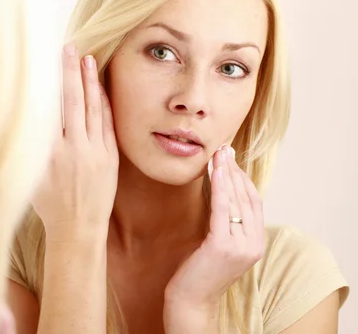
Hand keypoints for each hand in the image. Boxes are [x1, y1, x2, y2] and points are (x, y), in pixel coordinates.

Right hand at [31, 44, 118, 237]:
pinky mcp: (110, 158)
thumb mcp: (30, 177)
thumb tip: (23, 116)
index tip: (44, 61)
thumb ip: (30, 147)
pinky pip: (107, 124)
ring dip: (89, 81)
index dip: (47, 82)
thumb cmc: (48, 204)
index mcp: (49, 154)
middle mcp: (72, 150)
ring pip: (92, 108)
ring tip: (86, 59)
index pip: (48, 108)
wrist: (77, 229)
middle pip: (71, 101)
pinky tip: (100, 87)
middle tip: (68, 47)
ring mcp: (94, 153)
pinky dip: (103, 103)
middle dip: (69, 71)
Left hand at [164, 145, 263, 316]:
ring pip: (235, 200)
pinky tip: (213, 171)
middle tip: (225, 149)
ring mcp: (241, 246)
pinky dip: (218, 187)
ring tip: (218, 154)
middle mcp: (254, 244)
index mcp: (257, 243)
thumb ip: (226, 223)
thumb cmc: (200, 271)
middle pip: (248, 197)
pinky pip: (221, 209)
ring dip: (226, 173)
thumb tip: (221, 192)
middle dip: (235, 170)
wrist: (191, 300)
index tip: (232, 159)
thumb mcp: (220, 243)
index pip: (255, 202)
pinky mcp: (223, 245)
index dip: (244, 178)